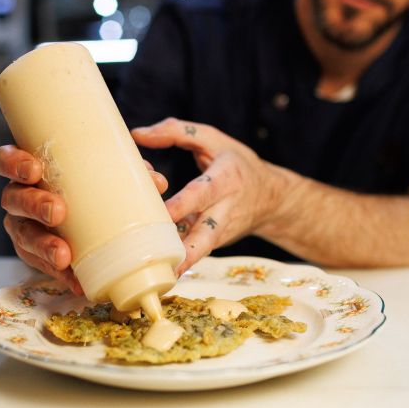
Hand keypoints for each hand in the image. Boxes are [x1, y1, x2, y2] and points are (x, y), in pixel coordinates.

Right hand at [0, 144, 168, 293]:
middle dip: (34, 205)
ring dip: (43, 245)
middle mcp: (19, 197)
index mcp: (28, 169)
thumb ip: (126, 170)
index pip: (4, 160)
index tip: (34, 169)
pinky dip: (60, 274)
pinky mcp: (35, 254)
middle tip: (58, 212)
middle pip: (14, 199)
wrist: (85, 210)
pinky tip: (76, 281)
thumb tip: (156, 181)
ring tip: (64, 256)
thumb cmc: (86, 181)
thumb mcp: (102, 169)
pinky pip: (41, 266)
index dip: (13, 163)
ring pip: (22, 235)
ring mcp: (23, 227)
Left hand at [131, 118, 284, 274]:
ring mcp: (221, 231)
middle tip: (163, 258)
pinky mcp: (215, 243)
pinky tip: (160, 270)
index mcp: (226, 178)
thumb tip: (137, 135)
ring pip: (201, 250)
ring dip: (182, 262)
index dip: (184, 204)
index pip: (204, 192)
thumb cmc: (237, 164)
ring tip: (162, 276)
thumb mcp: (213, 139)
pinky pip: (195, 251)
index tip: (163, 212)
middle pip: (206, 234)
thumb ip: (176, 131)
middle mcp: (226, 208)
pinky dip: (179, 260)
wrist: (271, 197)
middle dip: (186, 248)